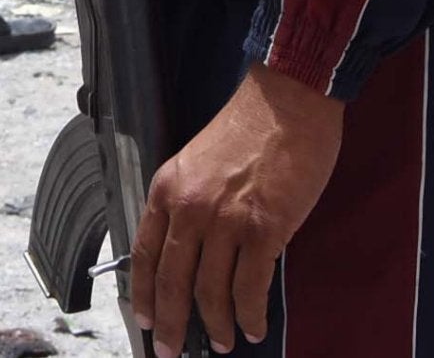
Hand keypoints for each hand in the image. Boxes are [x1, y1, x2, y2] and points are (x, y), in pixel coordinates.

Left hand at [132, 63, 342, 353]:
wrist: (287, 101)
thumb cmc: (248, 130)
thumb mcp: (197, 162)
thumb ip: (188, 203)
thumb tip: (190, 251)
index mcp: (168, 188)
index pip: (146, 252)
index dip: (145, 293)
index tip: (146, 320)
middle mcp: (190, 207)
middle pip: (173, 280)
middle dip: (172, 322)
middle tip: (173, 350)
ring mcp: (226, 220)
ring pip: (211, 290)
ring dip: (216, 324)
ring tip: (222, 342)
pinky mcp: (265, 229)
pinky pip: (251, 287)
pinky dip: (251, 313)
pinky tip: (253, 326)